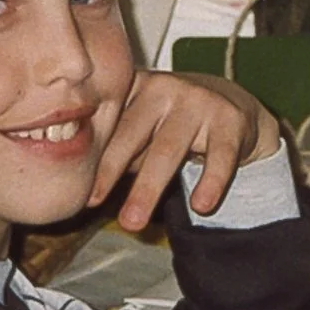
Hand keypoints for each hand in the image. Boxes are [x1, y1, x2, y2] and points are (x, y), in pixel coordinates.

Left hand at [91, 71, 282, 230]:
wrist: (233, 105)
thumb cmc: (174, 123)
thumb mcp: (143, 127)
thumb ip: (116, 146)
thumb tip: (75, 184)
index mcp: (135, 86)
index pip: (109, 124)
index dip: (94, 161)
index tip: (82, 195)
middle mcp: (164, 87)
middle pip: (132, 134)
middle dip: (112, 174)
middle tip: (92, 206)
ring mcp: (198, 100)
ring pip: (168, 149)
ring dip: (148, 189)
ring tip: (133, 223)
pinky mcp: (230, 119)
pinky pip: (219, 156)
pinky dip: (211, 183)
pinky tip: (200, 206)